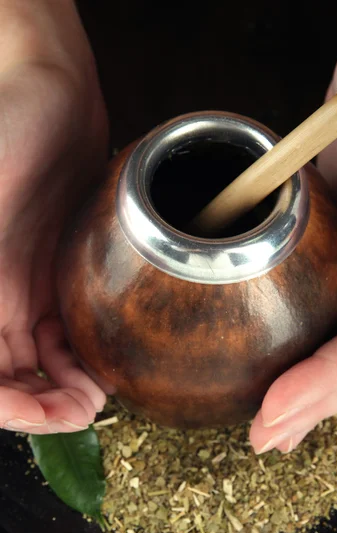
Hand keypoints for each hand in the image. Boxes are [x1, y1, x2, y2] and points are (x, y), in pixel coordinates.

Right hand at [0, 0, 108, 433]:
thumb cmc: (6, 132)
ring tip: (101, 389)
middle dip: (49, 403)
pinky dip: (82, 352)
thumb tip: (2, 359)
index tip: (64, 414)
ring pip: (40, 359)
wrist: (47, 92)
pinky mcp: (54, 269)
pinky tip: (103, 357)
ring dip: (67, 383)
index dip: (17, 409)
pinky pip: (65, 327)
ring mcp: (22, 284)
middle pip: (12, 377)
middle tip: (92, 406)